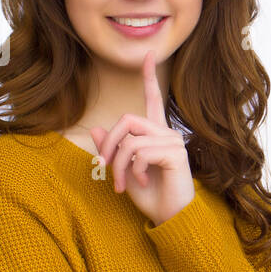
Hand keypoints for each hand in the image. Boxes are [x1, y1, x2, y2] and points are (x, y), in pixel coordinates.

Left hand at [90, 50, 194, 226]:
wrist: (170, 216)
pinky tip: (140, 181)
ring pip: (130, 139)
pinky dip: (132, 169)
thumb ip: (111, 150)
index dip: (149, 77)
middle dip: (109, 144)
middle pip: (127, 119)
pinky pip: (140, 152)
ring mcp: (172, 142)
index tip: (147, 55)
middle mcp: (166, 133)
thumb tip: (95, 128)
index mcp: (156, 134)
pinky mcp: (175, 154)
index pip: (153, 99)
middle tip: (103, 168)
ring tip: (120, 183)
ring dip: (117, 163)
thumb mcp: (123, 171)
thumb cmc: (150, 195)